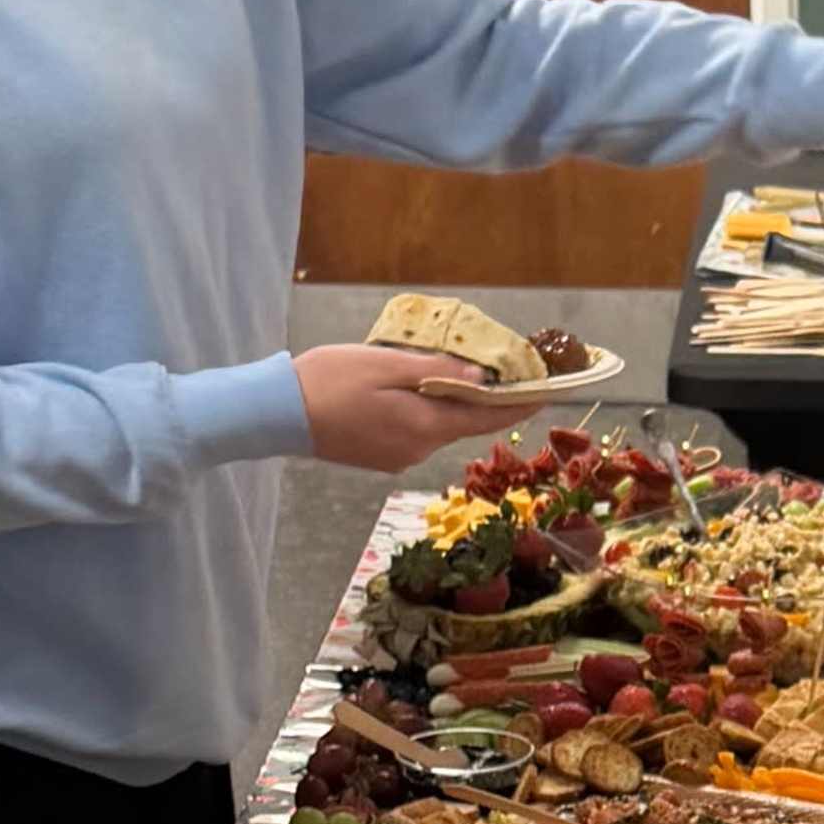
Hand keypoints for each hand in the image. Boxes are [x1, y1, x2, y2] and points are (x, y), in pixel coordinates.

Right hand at [292, 342, 500, 472]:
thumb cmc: (328, 382)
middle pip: (463, 422)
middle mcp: (417, 450)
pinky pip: (416, 431)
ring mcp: (397, 457)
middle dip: (485, 399)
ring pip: (438, 426)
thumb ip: (436, 372)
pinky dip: (426, 411)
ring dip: (451, 403)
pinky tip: (417, 391)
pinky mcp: (379, 457)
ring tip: (458, 372)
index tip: (546, 393)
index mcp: (424, 427)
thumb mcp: (386, 366)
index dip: (518, 405)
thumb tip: (482, 378)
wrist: (276, 414)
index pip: (486, 418)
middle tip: (504, 371)